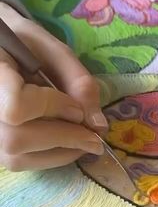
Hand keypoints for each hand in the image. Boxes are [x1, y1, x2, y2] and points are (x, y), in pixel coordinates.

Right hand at [0, 2, 106, 170]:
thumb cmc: (25, 44)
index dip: (50, 109)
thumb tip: (98, 125)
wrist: (2, 50)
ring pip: (16, 157)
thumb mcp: (54, 51)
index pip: (16, 105)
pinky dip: (49, 158)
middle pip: (16, 139)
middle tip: (94, 138)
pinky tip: (67, 146)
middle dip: (63, 139)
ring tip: (85, 142)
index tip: (76, 108)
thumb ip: (78, 82)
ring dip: (59, 153)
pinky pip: (18, 162)